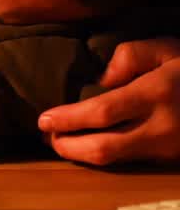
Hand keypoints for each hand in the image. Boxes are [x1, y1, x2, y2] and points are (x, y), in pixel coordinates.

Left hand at [40, 37, 179, 164]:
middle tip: (47, 136)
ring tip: (62, 140)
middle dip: (69, 146)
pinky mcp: (171, 159)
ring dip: (83, 154)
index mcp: (156, 93)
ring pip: (116, 161)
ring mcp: (168, 148)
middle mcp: (162, 126)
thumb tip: (102, 79)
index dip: (68, 120)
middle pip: (104, 149)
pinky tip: (88, 143)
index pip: (102, 113)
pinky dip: (105, 155)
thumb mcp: (166, 48)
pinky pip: (130, 161)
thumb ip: (130, 55)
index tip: (43, 120)